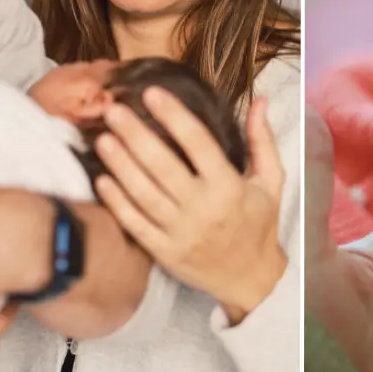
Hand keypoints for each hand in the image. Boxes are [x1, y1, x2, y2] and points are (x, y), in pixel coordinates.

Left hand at [96, 90, 286, 321]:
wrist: (250, 278)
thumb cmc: (259, 223)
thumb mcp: (271, 181)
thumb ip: (263, 140)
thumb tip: (260, 100)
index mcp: (229, 187)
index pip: (198, 144)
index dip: (174, 116)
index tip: (152, 93)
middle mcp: (203, 209)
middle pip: (163, 166)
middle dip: (135, 135)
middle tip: (113, 110)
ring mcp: (180, 232)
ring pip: (144, 194)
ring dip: (120, 165)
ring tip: (102, 139)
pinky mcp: (164, 252)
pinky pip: (135, 224)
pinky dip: (116, 202)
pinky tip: (101, 179)